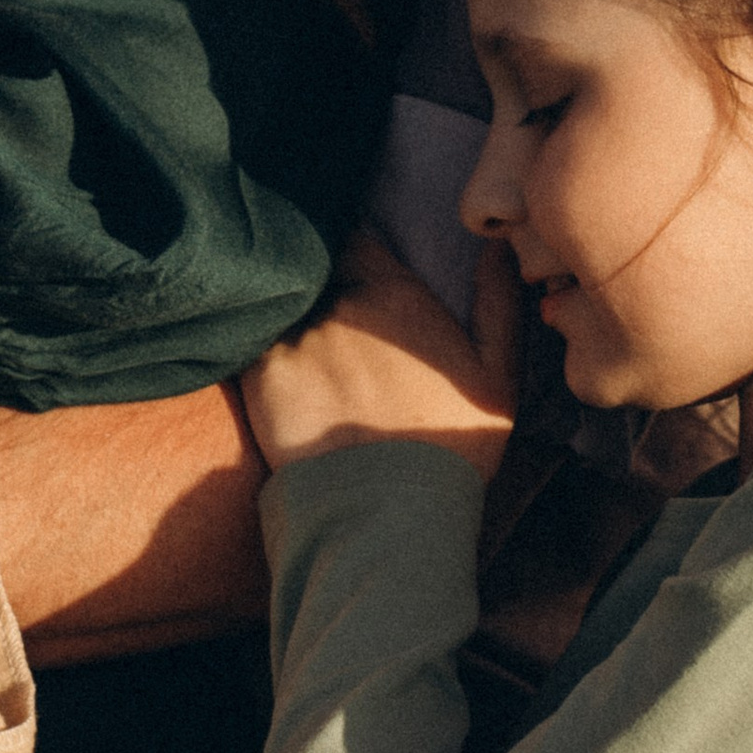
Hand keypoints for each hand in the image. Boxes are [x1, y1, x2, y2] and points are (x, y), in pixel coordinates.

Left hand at [240, 230, 520, 484]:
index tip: (353, 266)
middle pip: (316, 274)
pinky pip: (254, 345)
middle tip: (333, 328)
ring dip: (292, 322)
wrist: (386, 515)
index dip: (351, 249)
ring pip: (286, 310)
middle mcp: (337, 304)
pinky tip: (285, 385)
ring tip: (309, 362)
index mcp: (393, 292)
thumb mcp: (497, 376)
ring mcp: (293, 337)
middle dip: (322, 288)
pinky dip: (264, 354)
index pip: (354, 237)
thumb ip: (497, 301)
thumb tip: (497, 244)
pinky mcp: (258, 375)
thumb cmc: (451, 449)